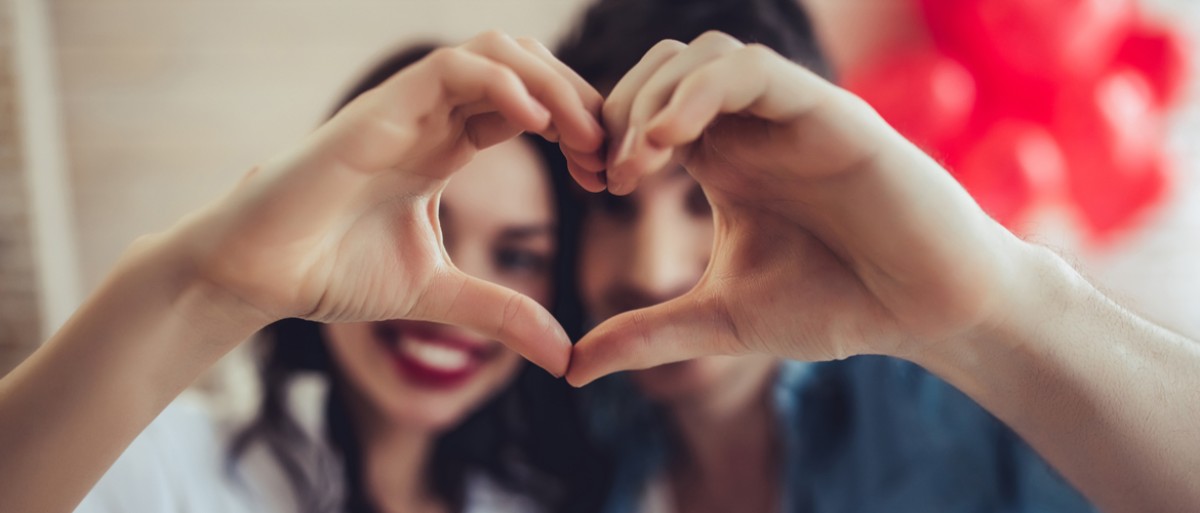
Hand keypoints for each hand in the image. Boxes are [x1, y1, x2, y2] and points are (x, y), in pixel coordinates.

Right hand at [170, 32, 604, 375]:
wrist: (257, 278)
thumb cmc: (331, 273)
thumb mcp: (439, 294)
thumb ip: (501, 313)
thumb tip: (564, 356)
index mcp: (445, 146)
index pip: (529, 107)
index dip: (577, 130)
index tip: (608, 177)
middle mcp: (430, 117)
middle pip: (523, 67)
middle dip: (578, 100)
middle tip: (609, 154)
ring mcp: (405, 108)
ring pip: (495, 52)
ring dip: (551, 85)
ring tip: (584, 137)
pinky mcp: (379, 111)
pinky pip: (451, 69)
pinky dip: (504, 85)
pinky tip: (538, 124)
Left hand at [568, 32, 1025, 384]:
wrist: (926, 312)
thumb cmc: (835, 306)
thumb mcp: (720, 322)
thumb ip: (647, 335)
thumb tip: (569, 369)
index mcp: (722, 159)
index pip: (643, 109)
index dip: (602, 131)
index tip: (583, 180)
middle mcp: (751, 126)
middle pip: (659, 68)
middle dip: (615, 109)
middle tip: (599, 173)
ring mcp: (788, 114)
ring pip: (701, 55)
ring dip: (651, 97)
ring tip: (631, 165)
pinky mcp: (827, 112)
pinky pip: (752, 70)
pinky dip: (700, 92)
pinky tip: (669, 142)